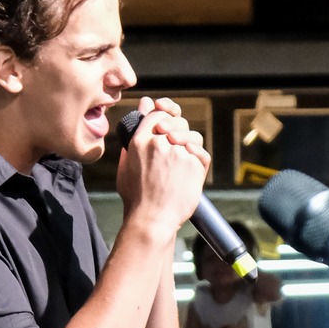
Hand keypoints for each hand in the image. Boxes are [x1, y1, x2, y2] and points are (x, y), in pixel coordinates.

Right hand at [117, 94, 209, 235]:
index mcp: (140, 140)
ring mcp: (178, 152)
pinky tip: (190, 173)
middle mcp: (159, 142)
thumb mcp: (126, 164)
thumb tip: (144, 106)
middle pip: (178, 123)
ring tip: (182, 166)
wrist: (152, 221)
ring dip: (191, 147)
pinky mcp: (194, 164)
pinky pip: (202, 153)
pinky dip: (199, 160)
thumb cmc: (137, 198)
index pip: (158, 113)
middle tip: (176, 150)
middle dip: (179, 133)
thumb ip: (133, 135)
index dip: (166, 113)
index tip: (169, 120)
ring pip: (193, 137)